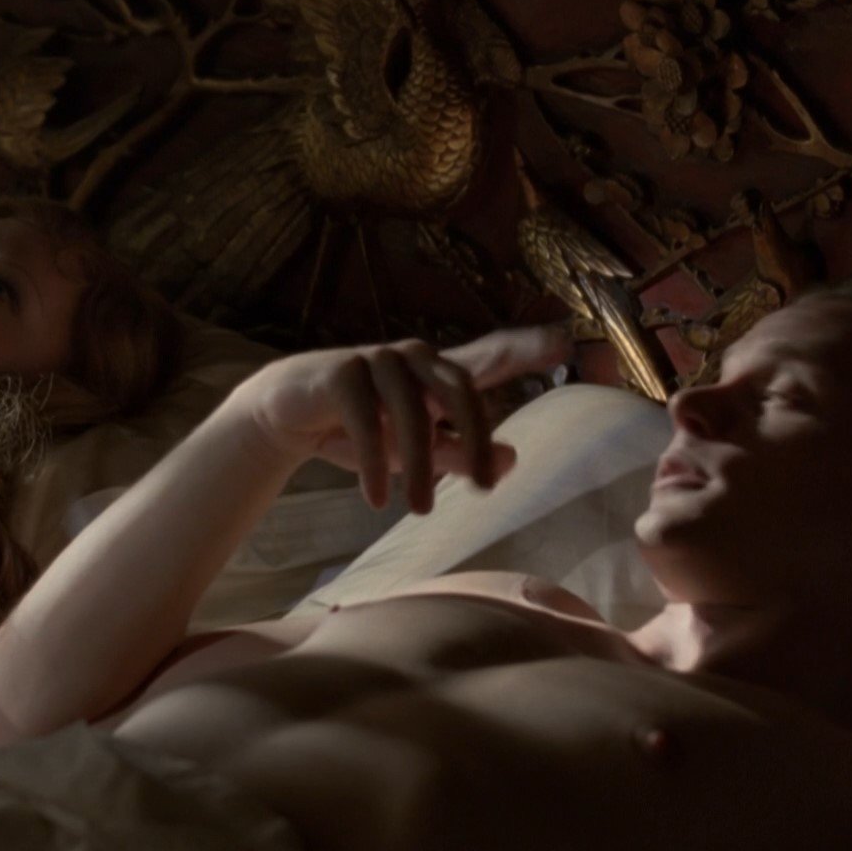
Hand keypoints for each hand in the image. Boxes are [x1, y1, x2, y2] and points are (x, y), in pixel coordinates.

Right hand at [230, 326, 572, 513]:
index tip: (566, 339)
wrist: (285, 414)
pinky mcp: (340, 372)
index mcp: (437, 373)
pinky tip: (376, 498)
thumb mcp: (413, 448)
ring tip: (417, 511)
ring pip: (413, 411)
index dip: (526, 347)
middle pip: (462, 386)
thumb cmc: (361, 428)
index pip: (490, 356)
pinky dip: (373, 462)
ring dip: (418, 466)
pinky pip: (366, 419)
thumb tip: (515, 460)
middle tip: (485, 489)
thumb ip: (461, 453)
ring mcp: (377, 360)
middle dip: (477, 438)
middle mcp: (414, 359)